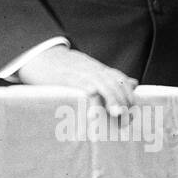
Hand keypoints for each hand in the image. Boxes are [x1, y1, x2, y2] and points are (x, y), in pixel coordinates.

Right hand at [15, 45, 138, 116]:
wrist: (42, 57)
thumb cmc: (68, 69)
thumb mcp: (92, 70)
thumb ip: (112, 78)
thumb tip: (135, 83)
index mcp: (100, 70)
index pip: (121, 81)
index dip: (129, 96)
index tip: (132, 112)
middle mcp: (93, 71)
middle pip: (116, 85)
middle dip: (124, 102)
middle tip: (126, 120)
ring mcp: (82, 74)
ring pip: (104, 86)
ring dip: (113, 101)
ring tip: (117, 115)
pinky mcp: (69, 80)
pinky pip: (83, 88)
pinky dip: (92, 96)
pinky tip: (96, 107)